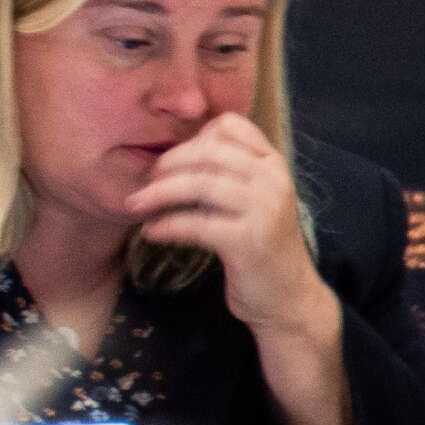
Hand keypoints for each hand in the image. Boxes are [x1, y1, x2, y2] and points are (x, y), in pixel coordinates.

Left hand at [134, 115, 347, 424]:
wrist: (288, 299)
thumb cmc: (261, 247)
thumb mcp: (253, 201)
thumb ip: (228, 174)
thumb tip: (173, 154)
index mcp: (273, 164)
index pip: (230, 126)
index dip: (193, 137)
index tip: (170, 160)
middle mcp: (273, 181)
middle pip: (207, 152)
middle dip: (167, 163)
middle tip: (145, 181)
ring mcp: (264, 210)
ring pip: (200, 184)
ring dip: (159, 193)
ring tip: (135, 205)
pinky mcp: (249, 242)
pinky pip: (196, 224)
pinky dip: (167, 226)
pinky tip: (151, 232)